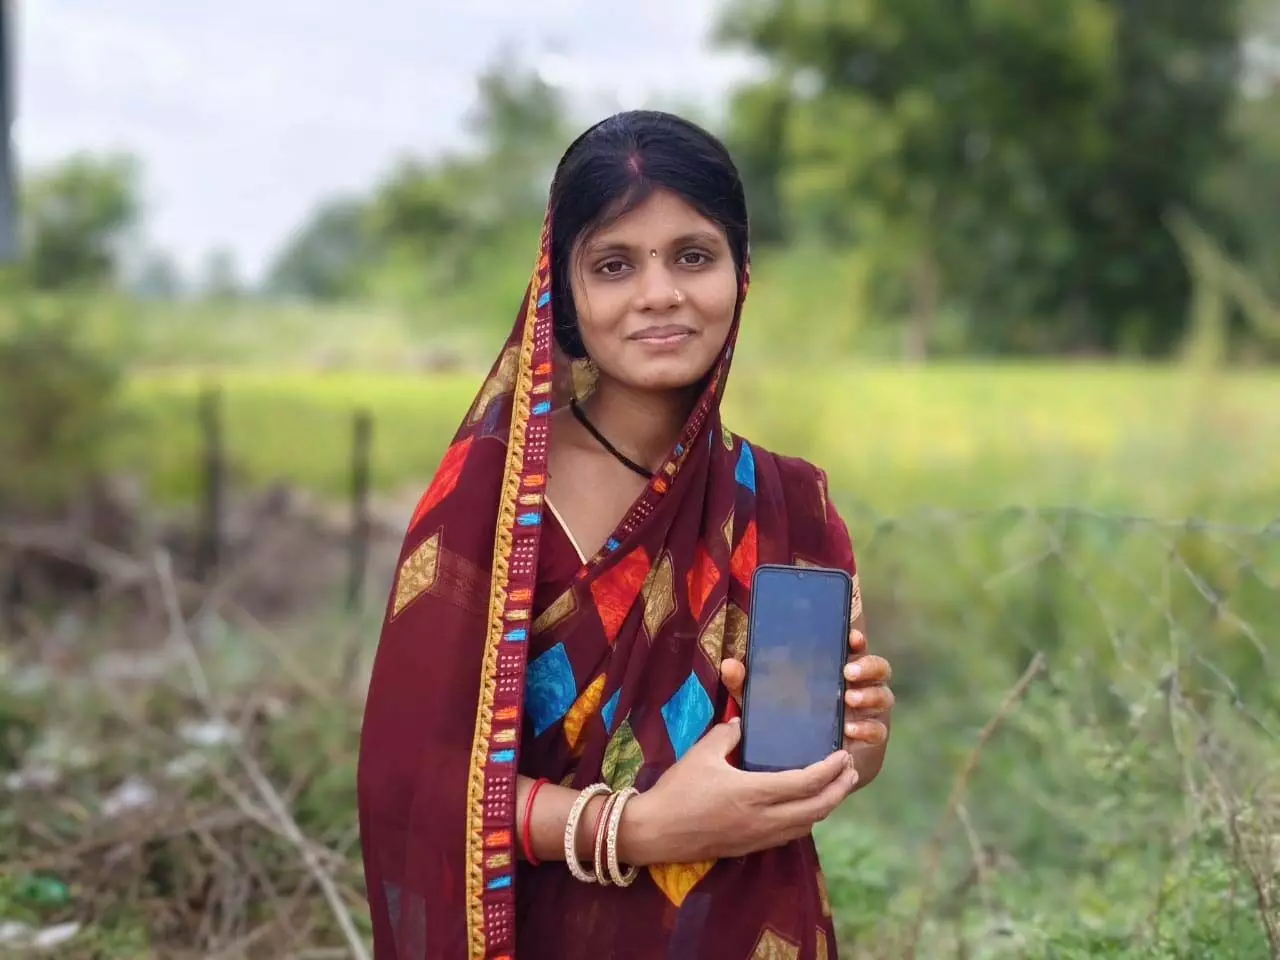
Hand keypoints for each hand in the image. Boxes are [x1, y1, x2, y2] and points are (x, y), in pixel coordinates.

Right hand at [619, 719, 858, 865]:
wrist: (655, 832)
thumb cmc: (677, 790)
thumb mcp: (702, 753)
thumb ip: (727, 733)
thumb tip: (743, 721)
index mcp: (753, 792)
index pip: (805, 783)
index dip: (830, 769)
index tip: (843, 755)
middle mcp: (763, 819)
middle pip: (817, 809)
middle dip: (839, 789)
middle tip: (851, 770)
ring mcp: (758, 837)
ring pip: (806, 825)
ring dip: (826, 806)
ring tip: (835, 788)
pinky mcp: (750, 847)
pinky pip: (790, 835)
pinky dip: (806, 820)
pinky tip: (806, 808)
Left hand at [719, 627, 892, 748]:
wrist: (803, 757)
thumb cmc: (785, 714)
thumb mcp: (763, 696)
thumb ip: (746, 681)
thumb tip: (729, 665)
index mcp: (835, 667)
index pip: (854, 646)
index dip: (856, 639)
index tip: (850, 637)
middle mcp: (857, 685)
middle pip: (878, 667)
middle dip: (868, 667)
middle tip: (847, 672)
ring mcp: (867, 710)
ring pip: (883, 696)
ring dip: (870, 696)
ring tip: (850, 700)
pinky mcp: (869, 736)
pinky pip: (879, 730)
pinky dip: (868, 729)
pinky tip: (850, 730)